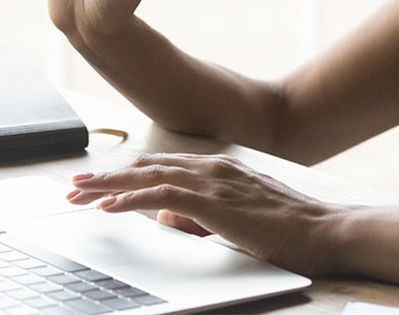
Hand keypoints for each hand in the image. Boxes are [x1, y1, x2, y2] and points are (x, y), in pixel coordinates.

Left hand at [65, 153, 344, 275]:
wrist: (326, 232)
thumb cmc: (289, 230)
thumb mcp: (235, 221)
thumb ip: (198, 217)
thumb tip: (164, 217)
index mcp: (217, 169)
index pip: (159, 168)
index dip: (124, 175)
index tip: (95, 185)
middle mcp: (211, 167)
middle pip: (145, 167)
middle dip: (105, 178)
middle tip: (72, 187)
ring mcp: (213, 181)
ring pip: (147, 177)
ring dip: (108, 187)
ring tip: (78, 195)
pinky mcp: (214, 201)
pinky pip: (161, 197)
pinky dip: (130, 200)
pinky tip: (108, 208)